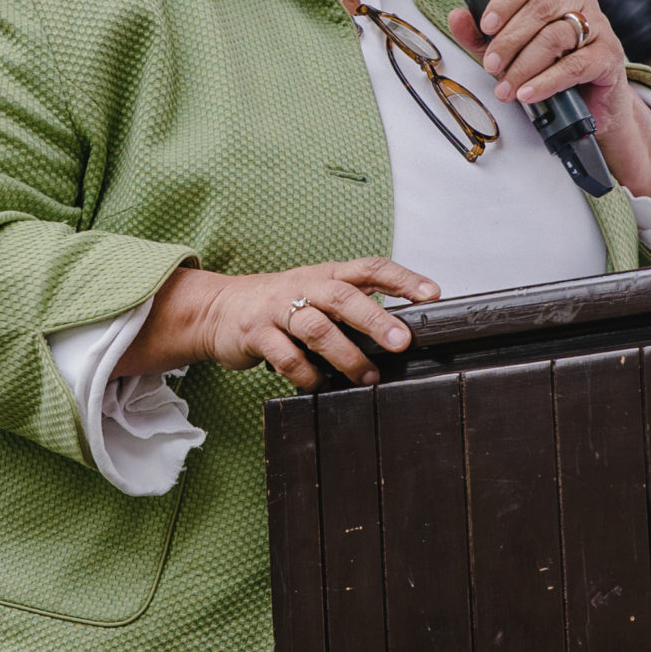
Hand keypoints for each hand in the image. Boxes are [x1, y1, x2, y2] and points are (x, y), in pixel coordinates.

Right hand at [118, 256, 441, 389]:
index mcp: (326, 274)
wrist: (217, 309)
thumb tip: (401, 329)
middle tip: (402, 342)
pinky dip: (307, 374)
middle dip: (375, 319)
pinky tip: (319, 384)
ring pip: (316, 328)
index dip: (403, 278)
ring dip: (346, 355)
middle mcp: (304, 286)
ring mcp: (278, 309)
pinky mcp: (256, 333)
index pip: (370, 267)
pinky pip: (286, 356)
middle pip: (343, 296)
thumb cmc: (280, 304)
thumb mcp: (315, 294)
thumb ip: (351, 305)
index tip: (433, 295)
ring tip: (368, 377)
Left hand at [446, 0, 637, 132]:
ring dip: (524, 65)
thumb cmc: (551, 67)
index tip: (485, 24)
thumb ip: (480, 35)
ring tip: (505, 88)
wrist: (592, 103)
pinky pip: (575, 65)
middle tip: (490, 65)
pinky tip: (528, 93)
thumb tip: (456, 16)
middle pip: (540, 9)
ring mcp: (598, 26)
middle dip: (508, 40)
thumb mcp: (509, 50)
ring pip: (555, 37)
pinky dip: (546, 81)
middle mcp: (579, 1)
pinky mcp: (609, 56)